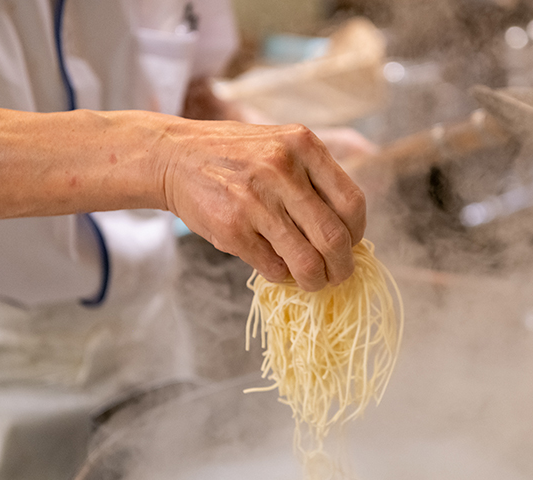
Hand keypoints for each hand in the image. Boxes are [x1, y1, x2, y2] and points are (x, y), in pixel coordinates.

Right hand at [157, 119, 365, 290]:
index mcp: (303, 145)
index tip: (350, 243)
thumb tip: (347, 234)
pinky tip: (277, 265)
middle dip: (342, 267)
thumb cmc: (237, 156)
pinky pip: (274, 268)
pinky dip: (281, 274)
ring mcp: (255, 201)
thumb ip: (314, 179)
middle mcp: (282, 170)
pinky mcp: (232, 229)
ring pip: (307, 261)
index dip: (357, 232)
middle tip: (338, 274)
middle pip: (334, 238)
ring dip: (315, 280)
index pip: (352, 203)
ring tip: (313, 281)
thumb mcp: (281, 147)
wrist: (175, 157)